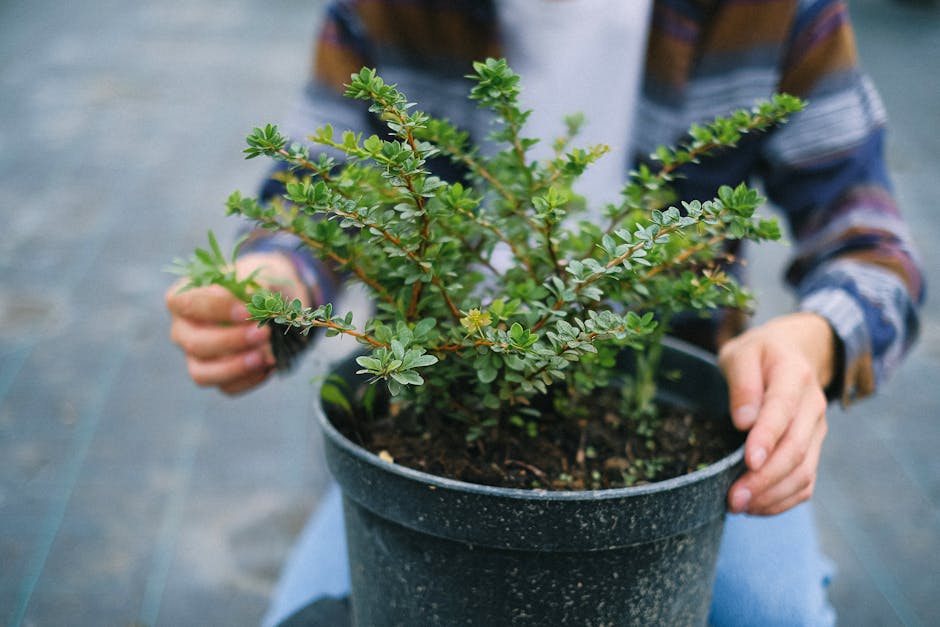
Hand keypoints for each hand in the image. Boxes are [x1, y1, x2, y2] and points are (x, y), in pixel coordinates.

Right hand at [166, 252, 306, 394]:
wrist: (273, 304)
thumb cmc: (258, 285)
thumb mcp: (259, 275)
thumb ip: (256, 287)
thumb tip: (258, 305)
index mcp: (184, 298)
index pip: (184, 302)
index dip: (215, 308)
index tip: (247, 311)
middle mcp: (183, 330)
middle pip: (194, 343)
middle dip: (231, 341)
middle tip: (263, 333)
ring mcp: (196, 357)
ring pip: (202, 373)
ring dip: (235, 367)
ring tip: (265, 358)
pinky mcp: (216, 377)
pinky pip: (227, 387)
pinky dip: (249, 379)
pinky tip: (269, 366)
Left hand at [718, 312, 835, 515]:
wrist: (794, 352)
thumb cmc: (759, 354)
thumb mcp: (741, 353)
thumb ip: (741, 382)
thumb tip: (743, 420)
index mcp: (794, 375)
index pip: (782, 410)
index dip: (767, 438)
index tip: (749, 461)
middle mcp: (812, 406)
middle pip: (795, 448)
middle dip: (765, 478)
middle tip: (734, 498)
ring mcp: (816, 430)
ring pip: (804, 471)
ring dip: (772, 495)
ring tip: (739, 506)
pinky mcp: (813, 448)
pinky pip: (805, 482)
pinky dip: (783, 500)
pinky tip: (756, 507)